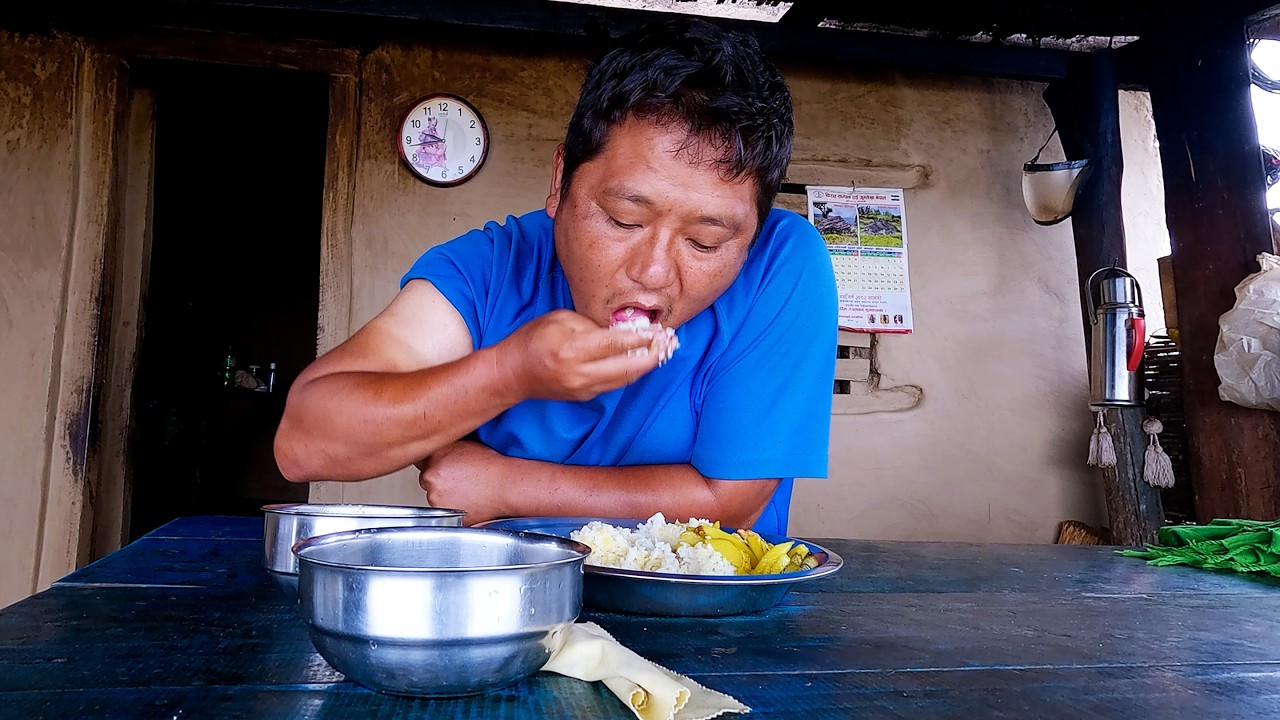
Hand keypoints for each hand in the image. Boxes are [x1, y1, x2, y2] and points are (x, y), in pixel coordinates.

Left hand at [417, 440, 508, 524]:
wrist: (505, 486)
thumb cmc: (491, 466)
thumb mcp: (464, 445)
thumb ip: (444, 448)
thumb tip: (434, 448)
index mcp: (434, 458)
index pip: (420, 460)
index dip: (430, 463)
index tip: (437, 465)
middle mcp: (431, 477)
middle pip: (427, 479)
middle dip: (438, 479)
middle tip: (458, 479)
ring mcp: (436, 498)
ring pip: (435, 496)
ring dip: (444, 495)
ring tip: (466, 490)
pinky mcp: (444, 514)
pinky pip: (443, 511)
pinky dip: (452, 508)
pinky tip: (467, 501)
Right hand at [498, 310, 675, 401]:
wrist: (512, 374)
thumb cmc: (533, 340)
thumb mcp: (560, 319)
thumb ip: (592, 324)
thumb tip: (621, 328)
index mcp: (574, 349)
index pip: (617, 343)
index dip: (643, 337)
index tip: (659, 330)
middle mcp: (581, 372)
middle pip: (629, 367)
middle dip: (653, 355)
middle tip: (670, 343)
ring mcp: (584, 388)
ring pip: (626, 378)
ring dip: (646, 365)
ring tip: (662, 352)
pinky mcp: (585, 396)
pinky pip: (615, 383)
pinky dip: (630, 372)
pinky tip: (639, 360)